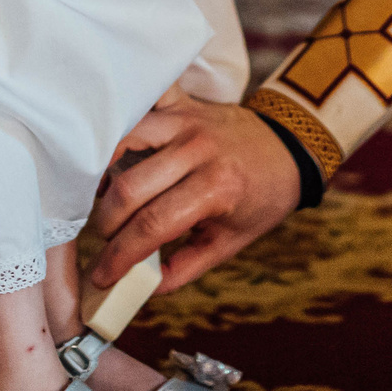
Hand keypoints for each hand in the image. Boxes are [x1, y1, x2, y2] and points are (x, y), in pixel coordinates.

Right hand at [89, 95, 300, 293]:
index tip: (102, 275)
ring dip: (105, 174)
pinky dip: (123, 119)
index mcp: (217, 188)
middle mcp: (199, 150)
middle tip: (108, 239)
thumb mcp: (232, 241)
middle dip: (108, 223)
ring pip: (125, 141)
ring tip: (106, 199)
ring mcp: (187, 120)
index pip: (153, 225)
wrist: (289, 148)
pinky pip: (143, 100)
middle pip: (130, 187)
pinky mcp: (180, 102)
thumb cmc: (261, 197)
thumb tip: (145, 290)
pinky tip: (112, 148)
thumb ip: (187, 268)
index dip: (120, 255)